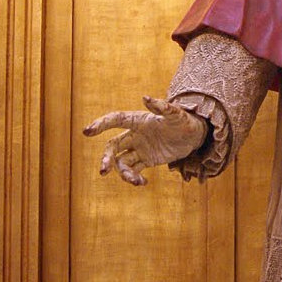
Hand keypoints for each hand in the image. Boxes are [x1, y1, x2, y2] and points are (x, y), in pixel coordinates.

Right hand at [83, 97, 206, 185]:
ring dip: (124, 174)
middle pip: (112, 146)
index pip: (115, 120)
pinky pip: (134, 170)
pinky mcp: (146, 160)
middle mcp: (135, 134)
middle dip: (106, 158)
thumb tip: (145, 98)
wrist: (194, 135)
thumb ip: (162, 107)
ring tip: (135, 181)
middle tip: (103, 171)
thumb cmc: (185, 121)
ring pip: (122, 162)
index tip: (87, 131)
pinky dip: (134, 178)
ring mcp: (139, 148)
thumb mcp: (176, 115)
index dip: (101, 124)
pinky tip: (142, 183)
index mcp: (138, 120)